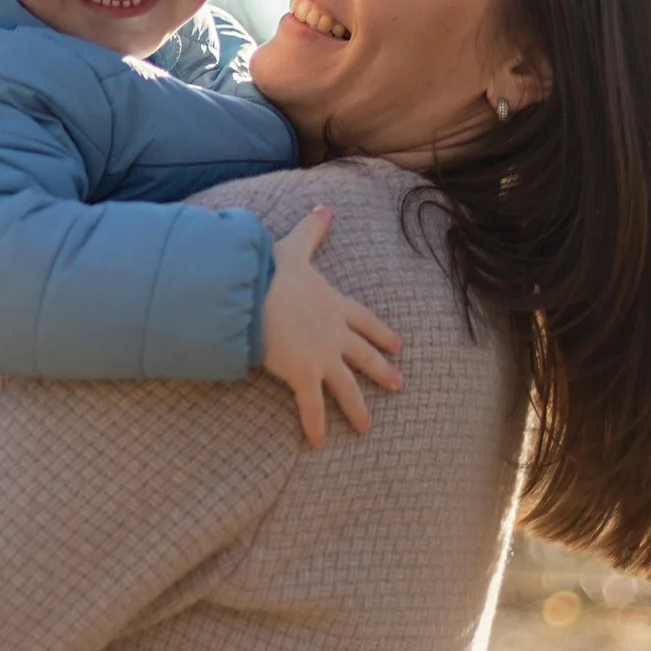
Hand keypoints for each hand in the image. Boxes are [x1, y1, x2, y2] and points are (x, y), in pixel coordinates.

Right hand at [258, 206, 403, 444]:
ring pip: (346, 388)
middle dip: (381, 371)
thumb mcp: (295, 246)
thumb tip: (326, 207)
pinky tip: (318, 444)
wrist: (253, 294)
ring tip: (368, 428)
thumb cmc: (270, 271)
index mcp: (335, 305)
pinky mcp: (303, 374)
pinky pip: (311, 406)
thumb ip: (313, 230)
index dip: (381, 333)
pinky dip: (315, 425)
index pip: (366, 321)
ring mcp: (322, 356)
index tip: (398, 345)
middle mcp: (335, 334)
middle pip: (365, 357)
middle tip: (397, 385)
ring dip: (356, 408)